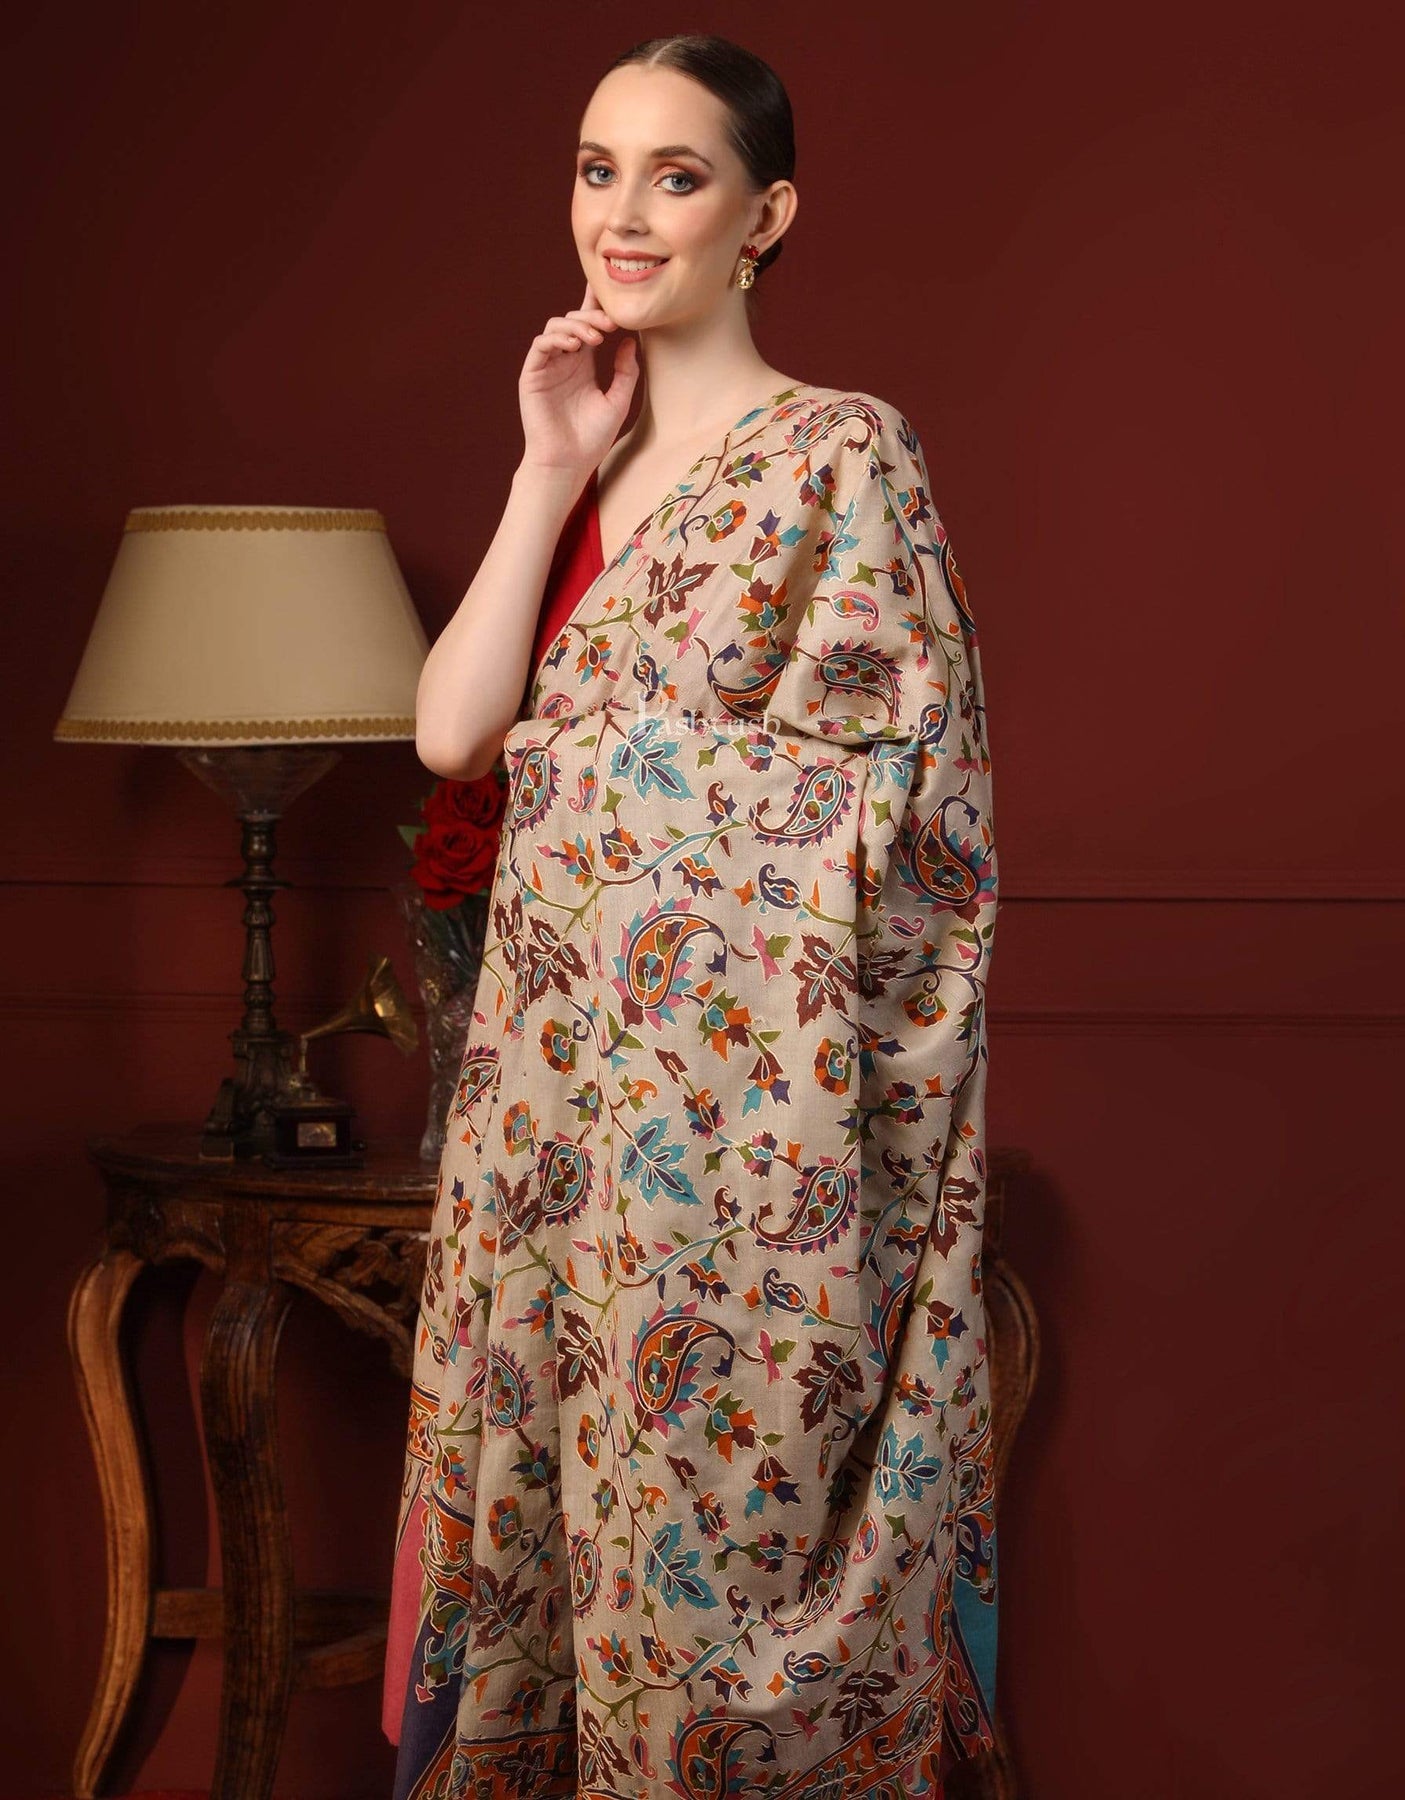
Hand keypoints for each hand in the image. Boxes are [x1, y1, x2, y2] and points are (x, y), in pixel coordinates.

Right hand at [518, 282, 639, 477]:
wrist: (568, 464)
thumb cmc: (592, 439)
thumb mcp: (618, 401)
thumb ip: (626, 372)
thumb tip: (631, 340)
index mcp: (583, 365)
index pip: (588, 326)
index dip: (596, 306)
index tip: (613, 296)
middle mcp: (564, 361)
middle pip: (573, 320)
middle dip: (592, 315)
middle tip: (611, 323)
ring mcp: (547, 367)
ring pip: (555, 327)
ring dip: (576, 325)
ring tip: (595, 337)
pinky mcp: (532, 376)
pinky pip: (540, 346)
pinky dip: (556, 339)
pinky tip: (575, 347)